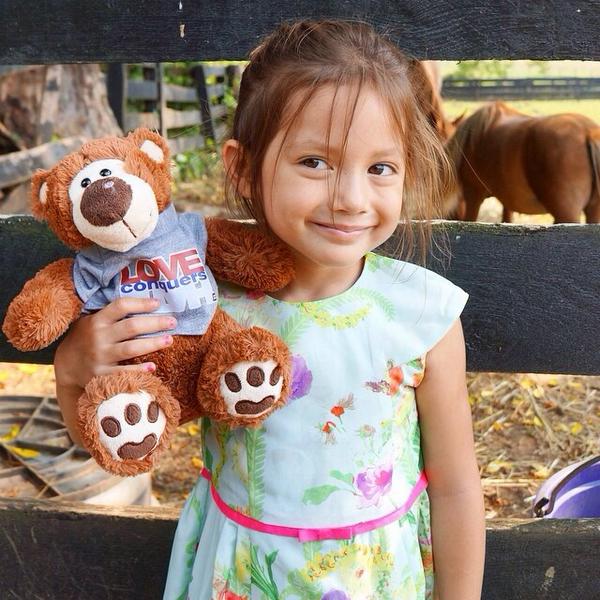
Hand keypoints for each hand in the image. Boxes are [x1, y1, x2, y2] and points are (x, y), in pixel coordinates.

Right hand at [54, 297, 175, 390]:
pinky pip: (123, 373)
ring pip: (130, 348)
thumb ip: (113, 315)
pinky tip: (153, 367)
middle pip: (131, 327)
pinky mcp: (100, 375)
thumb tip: (150, 304)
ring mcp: (100, 357)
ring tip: (169, 340)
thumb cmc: (86, 338)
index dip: (140, 303)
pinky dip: (138, 370)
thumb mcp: (92, 321)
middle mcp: (98, 337)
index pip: (121, 306)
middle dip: (155, 323)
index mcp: (97, 320)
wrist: (65, 366)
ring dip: (152, 344)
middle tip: (173, 322)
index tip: (158, 303)